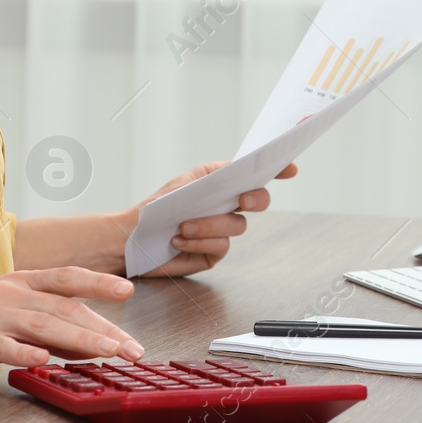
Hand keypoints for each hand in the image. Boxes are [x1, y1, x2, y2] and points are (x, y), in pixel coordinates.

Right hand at [0, 267, 142, 371]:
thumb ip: (43, 325)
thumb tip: (85, 341)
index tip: (128, 291)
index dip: (98, 283)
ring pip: (42, 324)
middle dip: (102, 327)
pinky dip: (24, 352)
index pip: (66, 279)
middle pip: (63, 307)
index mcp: (19, 282)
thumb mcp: (6, 312)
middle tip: (131, 347)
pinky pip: (2, 346)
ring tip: (107, 352)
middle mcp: (9, 293)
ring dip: (79, 339)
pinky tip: (44, 360)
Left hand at [124, 161, 298, 278]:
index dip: (276, 170)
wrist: (131, 239)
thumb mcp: (183, 184)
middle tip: (243, 199)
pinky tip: (179, 240)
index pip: (252, 175)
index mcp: (219, 184)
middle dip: (256, 199)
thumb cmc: (155, 208)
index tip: (290, 169)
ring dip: (210, 225)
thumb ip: (211, 178)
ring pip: (236, 226)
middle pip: (259, 201)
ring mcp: (222, 232)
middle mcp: (225, 207)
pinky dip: (200, 241)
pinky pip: (220, 247)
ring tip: (183, 226)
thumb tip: (236, 170)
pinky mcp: (213, 254)